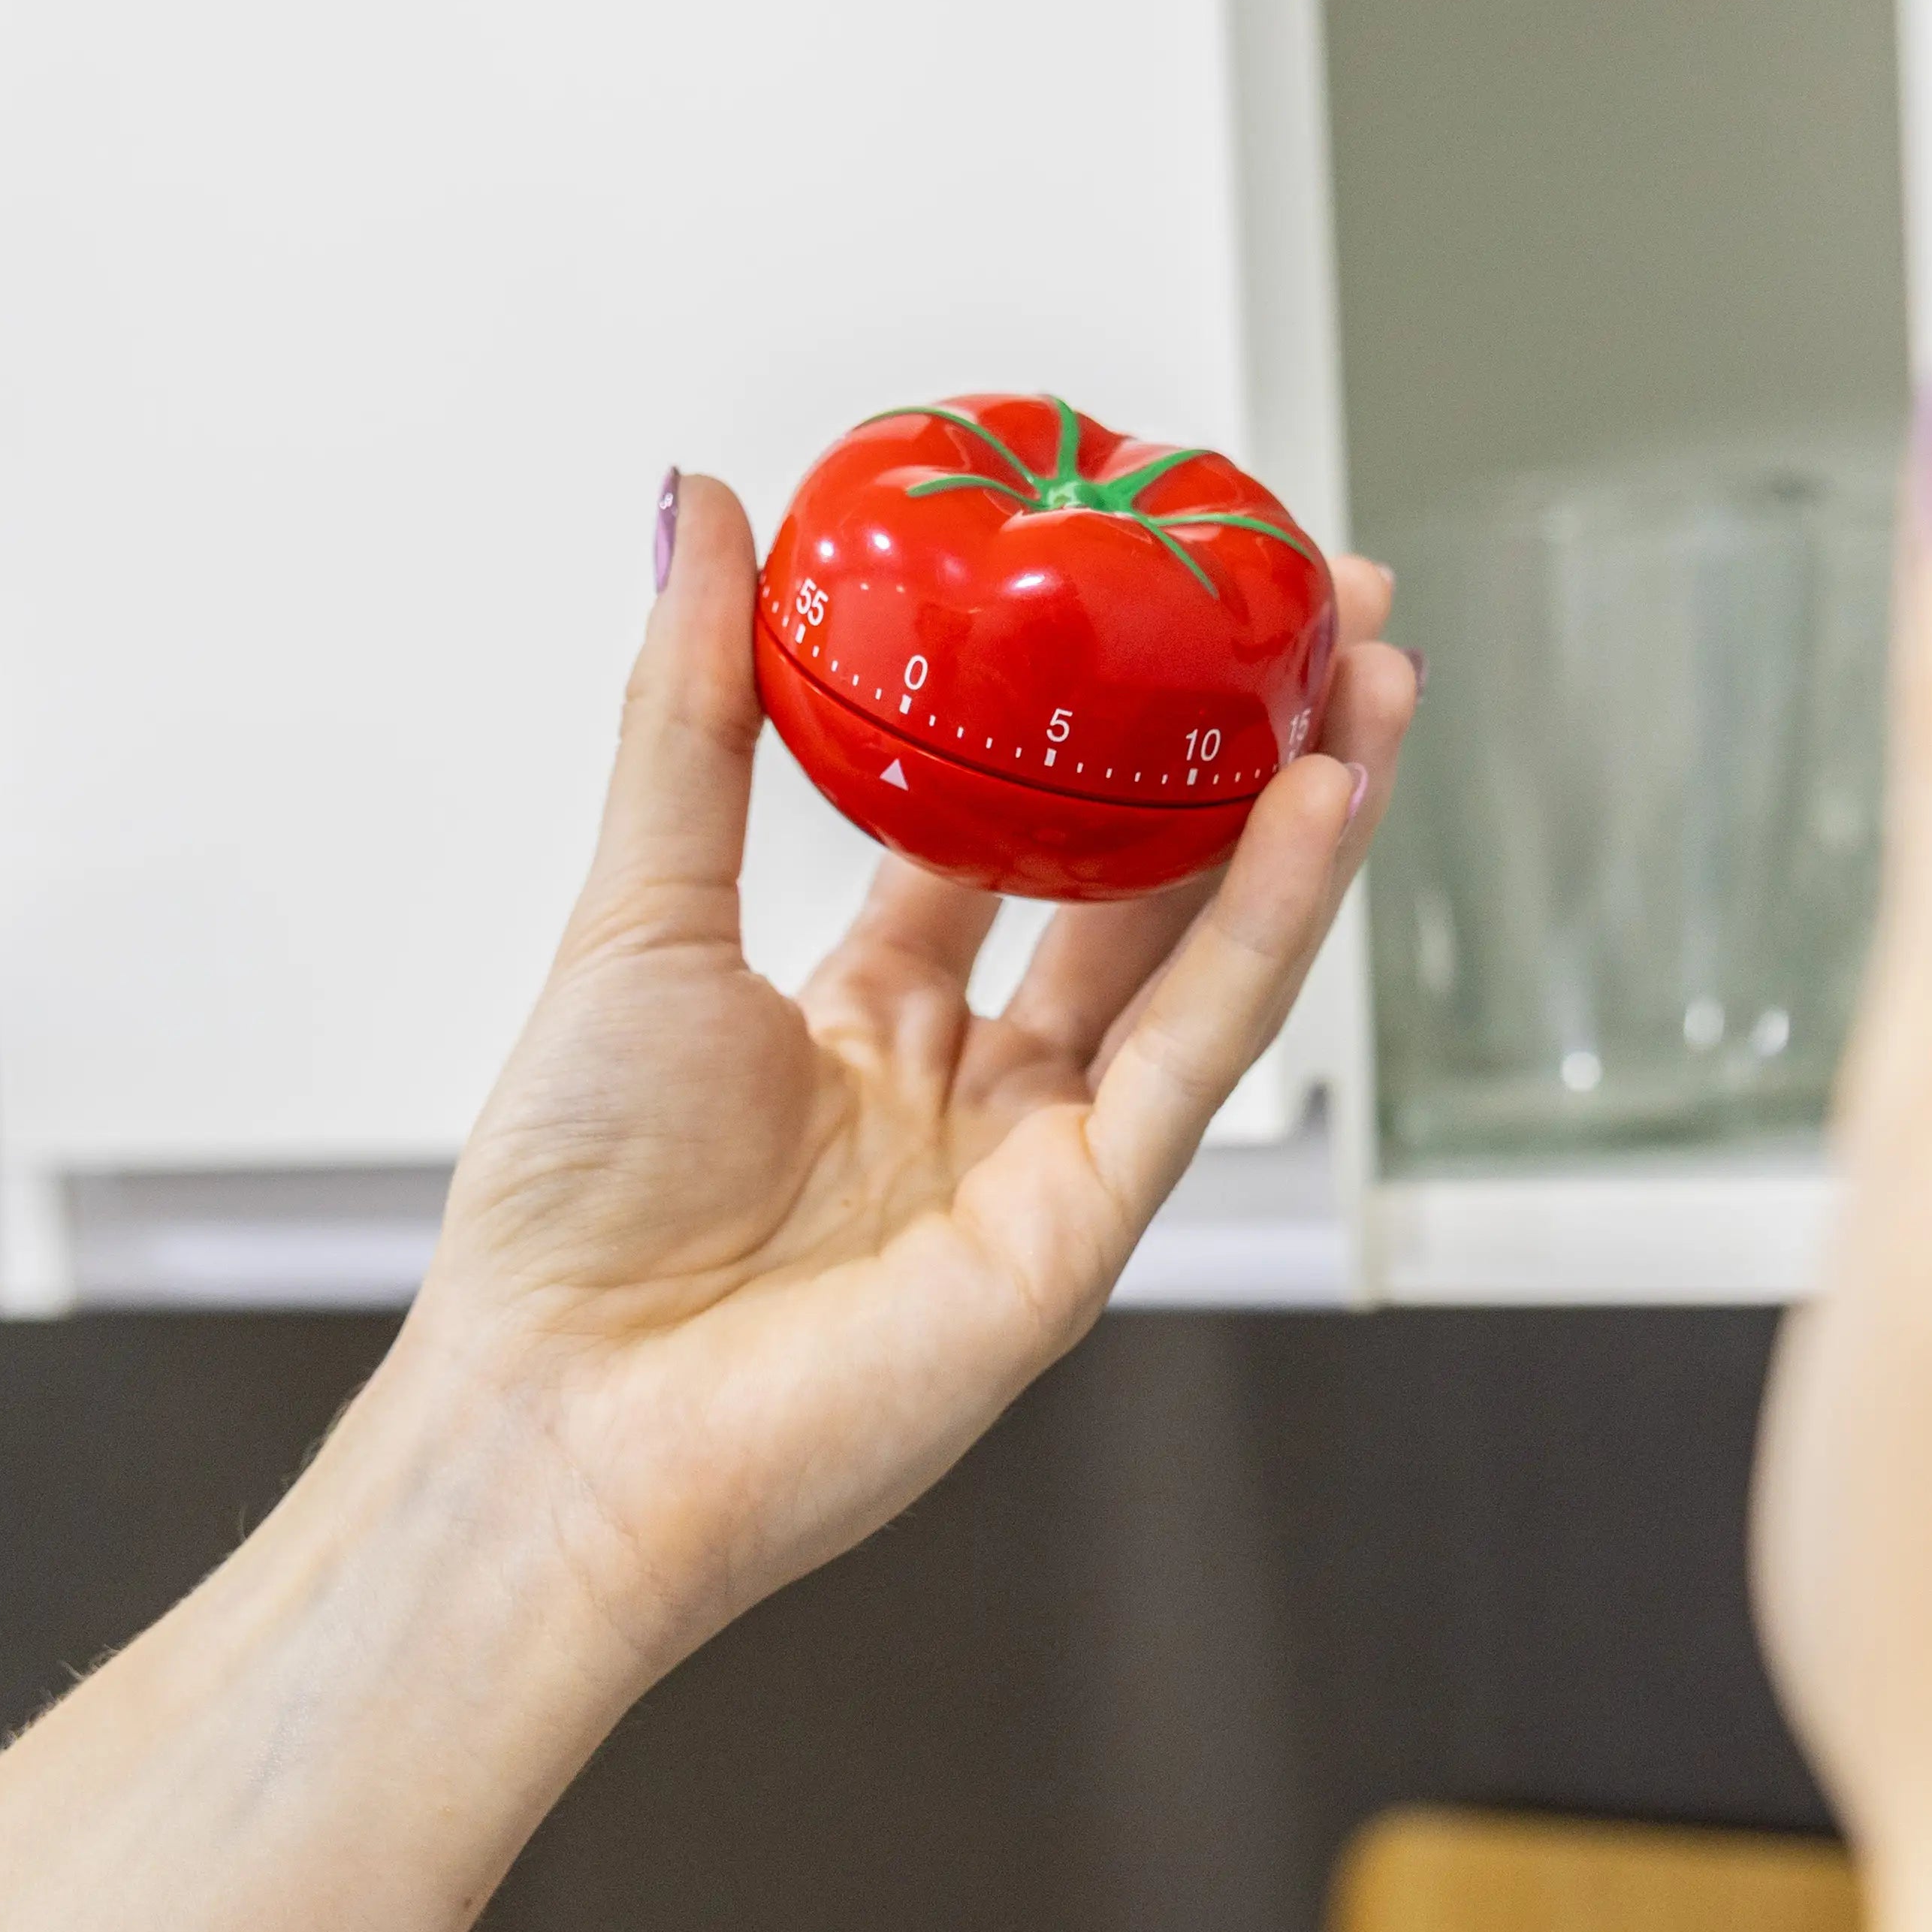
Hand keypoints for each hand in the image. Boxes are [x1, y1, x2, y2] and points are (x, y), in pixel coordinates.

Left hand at [405, 475, 1414, 1670]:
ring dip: (1297, 817)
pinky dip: (1270, 925)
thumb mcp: (640, 908)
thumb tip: (699, 509)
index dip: (1086, 723)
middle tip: (1306, 614)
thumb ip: (694, 712)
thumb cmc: (573, 1204)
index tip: (1143, 603)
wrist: (563, 1423)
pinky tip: (1321, 801)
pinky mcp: (1088, 1226)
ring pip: (1204, 960)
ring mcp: (1041, 1158)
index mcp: (866, 1019)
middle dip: (1228, 752)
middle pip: (1140, 888)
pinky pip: (1199, 1053)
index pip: (1011, 840)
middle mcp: (971, 1086)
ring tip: (1367, 673)